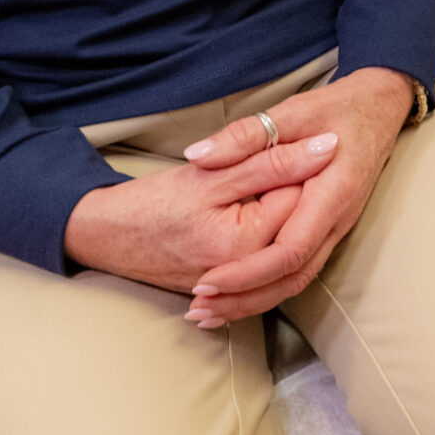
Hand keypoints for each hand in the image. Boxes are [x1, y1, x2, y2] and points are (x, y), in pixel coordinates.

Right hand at [62, 132, 337, 294]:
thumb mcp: (213, 173)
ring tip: (253, 189)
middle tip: (260, 171)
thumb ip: (273, 159)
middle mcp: (250, 270)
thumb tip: (330, 145)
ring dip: (280, 213)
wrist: (104, 236)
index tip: (278, 148)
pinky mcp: (228, 288)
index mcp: (249, 240)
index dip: (296, 165)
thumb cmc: (153, 202)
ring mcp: (239, 284)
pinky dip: (264, 238)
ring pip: (282, 242)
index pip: (301, 195)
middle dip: (290, 190)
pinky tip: (255, 213)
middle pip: (296, 221)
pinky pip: (262, 263)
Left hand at [177, 66, 416, 327]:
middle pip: (293, 278)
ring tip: (210, 311)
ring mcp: (336, 229)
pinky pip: (299, 269)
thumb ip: (246, 135)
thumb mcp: (292, 112)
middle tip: (198, 310)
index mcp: (331, 194)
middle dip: (245, 300)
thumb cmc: (338, 109)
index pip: (290, 250)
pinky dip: (267, 286)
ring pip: (297, 280)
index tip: (208, 281)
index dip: (248, 272)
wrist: (380, 108)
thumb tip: (198, 156)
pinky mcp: (328, 231)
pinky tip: (237, 292)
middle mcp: (337, 221)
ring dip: (253, 301)